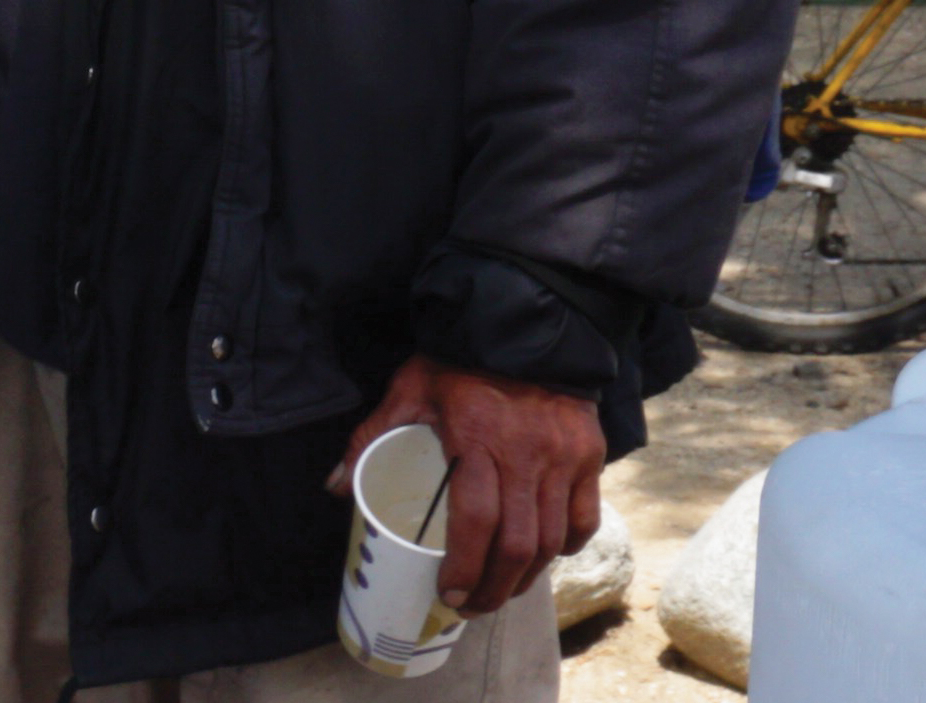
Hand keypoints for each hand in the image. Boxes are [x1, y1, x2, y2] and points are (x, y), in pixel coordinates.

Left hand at [331, 355, 602, 617]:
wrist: (522, 319)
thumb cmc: (457, 360)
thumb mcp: (408, 389)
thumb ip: (372, 436)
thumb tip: (336, 485)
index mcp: (476, 438)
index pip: (476, 520)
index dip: (465, 567)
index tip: (449, 593)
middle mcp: (526, 454)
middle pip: (519, 543)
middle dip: (496, 587)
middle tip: (473, 606)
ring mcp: (563, 457)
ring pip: (553, 538)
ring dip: (528, 576)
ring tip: (503, 591)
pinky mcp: (589, 455)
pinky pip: (584, 517)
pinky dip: (566, 545)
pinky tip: (545, 557)